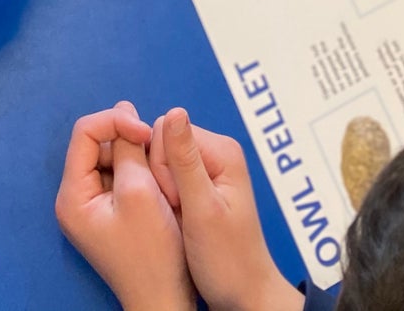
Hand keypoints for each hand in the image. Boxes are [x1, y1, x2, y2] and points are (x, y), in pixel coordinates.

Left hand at [55, 103, 194, 310]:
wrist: (165, 298)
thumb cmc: (153, 252)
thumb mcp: (140, 191)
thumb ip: (128, 147)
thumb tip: (123, 110)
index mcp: (73, 195)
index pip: (86, 132)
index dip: (117, 122)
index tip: (147, 132)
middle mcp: (76, 198)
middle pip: (98, 143)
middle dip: (129, 141)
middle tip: (157, 153)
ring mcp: (92, 206)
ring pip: (112, 157)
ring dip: (137, 156)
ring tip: (160, 172)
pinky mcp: (110, 212)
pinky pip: (121, 175)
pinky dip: (140, 171)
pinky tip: (158, 183)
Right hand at [146, 110, 301, 310]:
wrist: (242, 294)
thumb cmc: (227, 259)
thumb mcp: (202, 210)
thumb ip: (185, 161)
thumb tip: (174, 111)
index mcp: (222, 151)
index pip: (166, 131)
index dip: (160, 168)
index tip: (178, 202)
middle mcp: (217, 152)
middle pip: (163, 144)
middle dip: (161, 180)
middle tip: (181, 212)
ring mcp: (208, 169)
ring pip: (161, 162)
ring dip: (163, 192)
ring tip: (182, 219)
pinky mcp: (199, 186)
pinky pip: (167, 179)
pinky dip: (166, 200)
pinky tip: (179, 219)